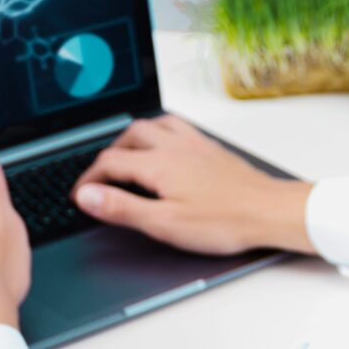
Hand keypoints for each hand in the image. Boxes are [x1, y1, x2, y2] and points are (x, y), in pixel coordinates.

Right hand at [73, 115, 315, 255]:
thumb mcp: (164, 223)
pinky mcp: (210, 147)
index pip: (109, 163)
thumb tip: (87, 195)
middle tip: (99, 175)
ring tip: (126, 153)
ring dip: (132, 137)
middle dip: (107, 154)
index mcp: (158, 164)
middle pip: (128, 137)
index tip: (80, 194)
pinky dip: (160, 130)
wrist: (268, 211)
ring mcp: (194, 143)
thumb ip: (122, 207)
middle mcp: (174, 146)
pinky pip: (177, 125)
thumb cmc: (223, 220)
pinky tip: (166, 144)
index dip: (87, 179)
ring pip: (153, 124)